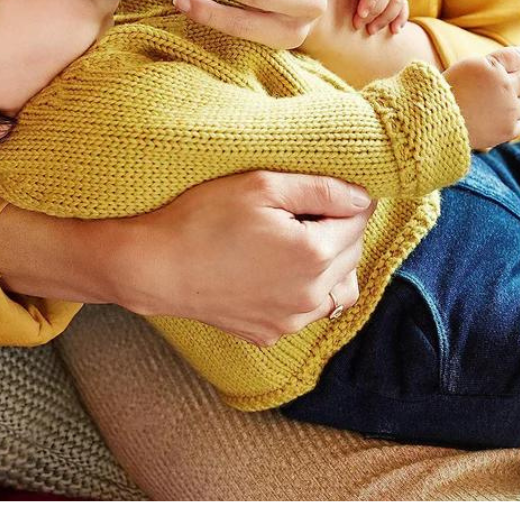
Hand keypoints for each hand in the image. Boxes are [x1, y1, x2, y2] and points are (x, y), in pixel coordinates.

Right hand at [121, 171, 374, 346]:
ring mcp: (291, 320)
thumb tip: (363, 198)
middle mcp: (311, 295)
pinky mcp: (270, 334)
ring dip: (327, 265)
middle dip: (336, 230)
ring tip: (292, 244)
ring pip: (336, 289)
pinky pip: (305, 311)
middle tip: (298, 212)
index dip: (342, 200)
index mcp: (314, 254)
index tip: (315, 192)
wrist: (156, 267)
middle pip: (352, 254)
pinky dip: (301, 290)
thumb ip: (320, 189)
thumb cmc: (202, 218)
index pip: (358, 221)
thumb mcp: (261, 186)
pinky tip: (270, 271)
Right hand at [443, 47, 519, 149]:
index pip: (518, 57)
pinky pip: (517, 124)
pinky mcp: (508, 129)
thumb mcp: (465, 69)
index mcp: (492, 66)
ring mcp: (509, 109)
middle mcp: (505, 86)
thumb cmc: (443, 94)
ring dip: (514, 103)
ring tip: (493, 106)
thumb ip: (492, 64)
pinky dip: (508, 122)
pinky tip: (492, 122)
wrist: (432, 124)